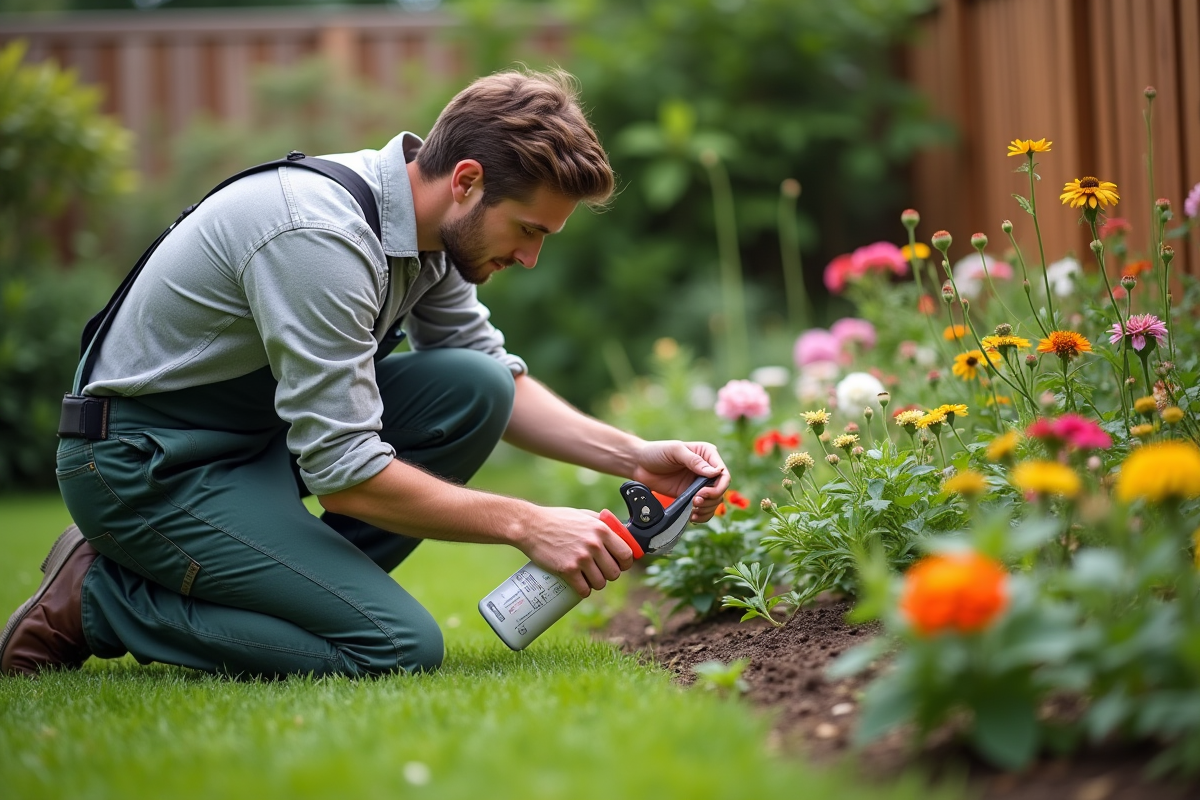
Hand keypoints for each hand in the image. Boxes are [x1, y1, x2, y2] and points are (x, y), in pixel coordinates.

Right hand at [513, 506, 635, 597]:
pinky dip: (583, 591)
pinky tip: (579, 586)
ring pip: (600, 583)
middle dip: (609, 575)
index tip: (620, 565)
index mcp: (601, 530)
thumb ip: (601, 523)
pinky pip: (584, 589)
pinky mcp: (567, 570)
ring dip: (596, 584)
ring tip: (588, 579)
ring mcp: (581, 558)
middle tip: (599, 571)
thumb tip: (618, 532)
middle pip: (615, 572)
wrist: (530, 526)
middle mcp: (594, 544)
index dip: (625, 563)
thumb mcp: (583, 515)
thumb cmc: (556, 519)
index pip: (626, 554)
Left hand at [629, 440, 729, 522]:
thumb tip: (715, 473)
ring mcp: (699, 484)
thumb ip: (694, 461)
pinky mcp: (690, 495)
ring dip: (707, 509)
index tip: (703, 492)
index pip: (723, 473)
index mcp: (707, 454)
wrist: (639, 465)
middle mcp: (706, 470)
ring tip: (693, 510)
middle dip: (711, 499)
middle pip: (721, 489)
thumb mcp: (675, 451)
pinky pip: (703, 508)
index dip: (718, 486)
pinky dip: (702, 515)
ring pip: (714, 501)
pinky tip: (692, 516)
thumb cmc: (657, 452)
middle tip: (695, 501)